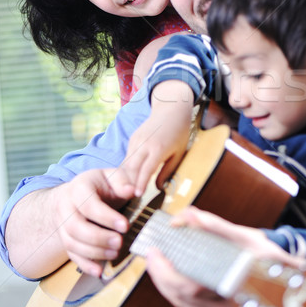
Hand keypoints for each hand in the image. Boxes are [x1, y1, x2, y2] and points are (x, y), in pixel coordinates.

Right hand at [52, 167, 134, 276]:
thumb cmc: (102, 185)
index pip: (88, 204)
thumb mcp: (113, 177)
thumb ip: (122, 182)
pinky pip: (71, 255)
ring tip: (114, 253)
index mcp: (78, 187)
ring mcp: (62, 224)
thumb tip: (133, 191)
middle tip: (119, 243)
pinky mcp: (65, 239)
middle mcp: (65, 206)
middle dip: (98, 237)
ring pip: (71, 242)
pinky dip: (84, 265)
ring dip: (93, 252)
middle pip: (75, 226)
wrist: (80, 193)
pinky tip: (99, 271)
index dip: (106, 216)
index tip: (125, 226)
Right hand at [117, 80, 194, 196]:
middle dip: (129, 183)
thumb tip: (158, 187)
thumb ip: (168, 171)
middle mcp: (144, 144)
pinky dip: (128, 167)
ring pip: (127, 162)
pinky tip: (128, 177)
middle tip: (129, 197)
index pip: (146, 170)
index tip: (137, 195)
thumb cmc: (179, 132)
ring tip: (127, 190)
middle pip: (132, 168)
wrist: (171, 109)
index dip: (140, 184)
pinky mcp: (133, 138)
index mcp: (158, 149)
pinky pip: (128, 156)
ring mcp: (136, 140)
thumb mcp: (179, 153)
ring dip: (126, 176)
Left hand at [145, 207, 302, 306]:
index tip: (154, 250)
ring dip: (166, 286)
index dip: (165, 271)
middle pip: (182, 298)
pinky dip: (177, 295)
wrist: (296, 288)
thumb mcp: (248, 239)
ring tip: (158, 264)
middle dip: (160, 276)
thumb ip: (216, 227)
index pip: (188, 286)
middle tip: (152, 254)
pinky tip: (173, 280)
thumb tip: (188, 215)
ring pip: (184, 306)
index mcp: (233, 287)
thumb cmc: (273, 261)